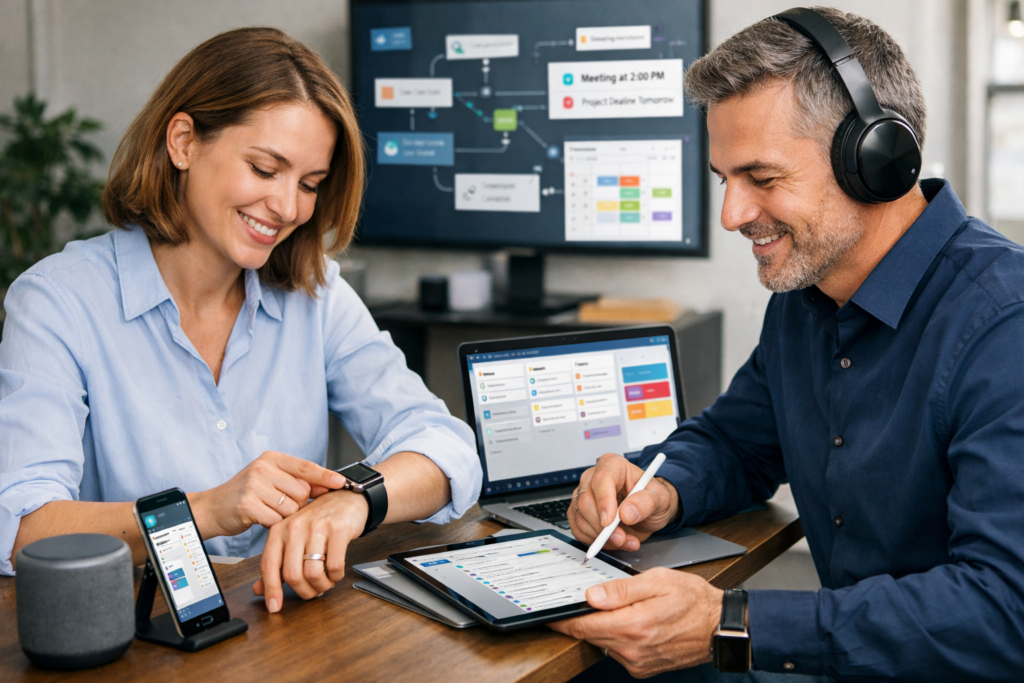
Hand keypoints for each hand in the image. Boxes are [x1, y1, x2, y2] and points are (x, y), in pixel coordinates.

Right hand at [192, 451, 344, 538]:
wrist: (212, 508)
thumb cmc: (246, 494)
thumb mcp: (270, 479)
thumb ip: (296, 480)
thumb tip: (329, 485)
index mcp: (271, 458)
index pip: (306, 466)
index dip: (325, 476)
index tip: (342, 482)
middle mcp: (263, 468)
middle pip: (301, 491)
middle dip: (297, 503)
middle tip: (278, 504)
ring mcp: (254, 485)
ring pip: (291, 508)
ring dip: (284, 515)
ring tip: (267, 510)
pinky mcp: (248, 504)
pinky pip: (276, 520)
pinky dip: (271, 523)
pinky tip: (260, 518)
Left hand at [252, 488, 367, 611]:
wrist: (346, 498)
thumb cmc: (318, 521)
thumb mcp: (293, 538)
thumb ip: (277, 564)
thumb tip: (259, 590)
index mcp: (279, 530)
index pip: (269, 565)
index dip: (271, 590)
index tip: (274, 608)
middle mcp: (295, 527)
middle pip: (292, 575)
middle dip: (304, 592)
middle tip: (313, 592)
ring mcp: (317, 527)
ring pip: (313, 573)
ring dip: (321, 586)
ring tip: (326, 582)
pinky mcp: (338, 529)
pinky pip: (335, 565)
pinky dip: (336, 576)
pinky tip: (337, 572)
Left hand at [549, 568, 722, 677]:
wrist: (719, 627)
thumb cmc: (693, 600)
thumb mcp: (658, 581)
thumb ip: (622, 589)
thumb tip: (592, 596)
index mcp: (634, 625)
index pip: (585, 626)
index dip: (563, 619)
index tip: (549, 613)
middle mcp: (633, 649)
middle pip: (591, 635)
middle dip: (582, 619)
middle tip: (581, 602)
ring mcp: (638, 662)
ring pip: (604, 643)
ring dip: (602, 628)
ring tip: (614, 609)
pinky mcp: (643, 668)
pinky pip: (619, 652)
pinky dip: (617, 637)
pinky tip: (629, 622)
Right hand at [569, 453, 679, 551]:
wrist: (649, 513)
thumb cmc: (652, 499)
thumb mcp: (660, 499)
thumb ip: (647, 503)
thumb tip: (627, 512)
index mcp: (613, 466)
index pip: (601, 480)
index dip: (603, 502)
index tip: (609, 522)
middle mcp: (593, 478)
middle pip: (585, 501)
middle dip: (603, 527)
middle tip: (622, 538)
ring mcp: (584, 496)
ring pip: (581, 519)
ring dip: (603, 538)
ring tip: (626, 540)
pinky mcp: (579, 513)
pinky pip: (579, 530)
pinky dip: (596, 541)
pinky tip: (614, 541)